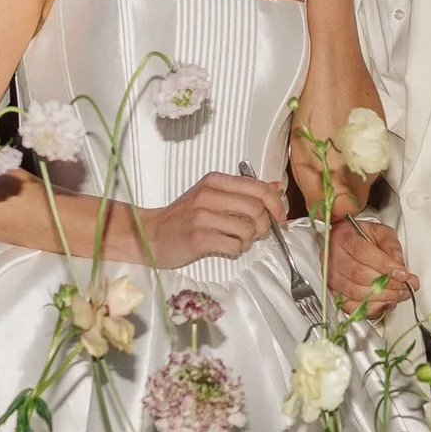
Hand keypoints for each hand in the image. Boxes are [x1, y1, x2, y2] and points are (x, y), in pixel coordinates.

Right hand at [143, 172, 286, 267]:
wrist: (151, 234)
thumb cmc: (185, 217)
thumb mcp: (213, 195)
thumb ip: (244, 190)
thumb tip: (277, 187)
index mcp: (215, 181)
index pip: (258, 187)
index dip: (276, 204)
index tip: (279, 217)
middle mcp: (209, 194)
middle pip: (257, 209)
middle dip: (263, 226)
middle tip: (255, 232)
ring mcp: (202, 215)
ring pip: (248, 229)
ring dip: (248, 240)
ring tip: (235, 239)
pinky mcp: (198, 237)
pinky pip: (235, 246)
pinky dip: (236, 250)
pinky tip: (224, 246)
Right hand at [327, 219, 416, 316]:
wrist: (349, 244)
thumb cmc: (363, 237)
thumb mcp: (381, 232)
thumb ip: (391, 245)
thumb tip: (398, 262)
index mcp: (343, 236)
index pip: (362, 252)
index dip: (384, 265)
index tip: (402, 273)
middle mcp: (332, 256)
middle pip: (359, 275)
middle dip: (387, 283)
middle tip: (406, 285)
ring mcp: (331, 276)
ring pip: (356, 292)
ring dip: (383, 296)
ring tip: (400, 294)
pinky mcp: (334, 293)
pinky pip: (351, 306)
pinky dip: (371, 308)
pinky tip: (386, 303)